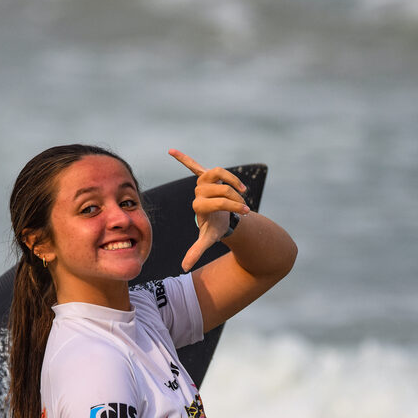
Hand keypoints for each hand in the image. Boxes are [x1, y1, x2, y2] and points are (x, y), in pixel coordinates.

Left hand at [169, 149, 248, 271]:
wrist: (218, 221)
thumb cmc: (214, 229)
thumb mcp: (207, 240)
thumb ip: (195, 251)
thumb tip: (183, 268)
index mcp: (198, 206)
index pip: (220, 201)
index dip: (235, 206)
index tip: (247, 212)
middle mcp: (198, 192)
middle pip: (224, 189)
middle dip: (237, 199)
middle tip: (244, 207)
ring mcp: (201, 183)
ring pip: (221, 173)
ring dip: (233, 181)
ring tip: (242, 190)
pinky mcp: (204, 176)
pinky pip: (193, 165)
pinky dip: (183, 158)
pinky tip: (170, 150)